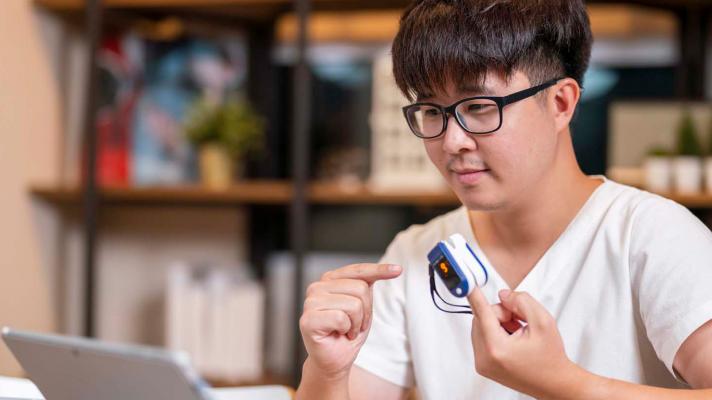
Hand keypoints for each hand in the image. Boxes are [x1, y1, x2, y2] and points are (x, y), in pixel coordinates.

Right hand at [299, 263, 401, 379]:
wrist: (335, 360)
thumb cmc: (348, 332)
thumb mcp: (364, 306)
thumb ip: (368, 285)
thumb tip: (391, 268)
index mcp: (330, 280)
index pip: (358, 270)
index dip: (379, 270)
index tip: (398, 270)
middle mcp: (317, 287)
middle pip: (360, 288)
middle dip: (366, 311)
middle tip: (355, 324)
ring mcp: (310, 302)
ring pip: (353, 304)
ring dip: (356, 323)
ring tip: (347, 330)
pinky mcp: (308, 319)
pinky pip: (341, 318)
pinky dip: (346, 330)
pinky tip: (338, 334)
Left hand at [467, 288, 582, 398]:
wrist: (553, 383)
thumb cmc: (550, 357)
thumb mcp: (543, 322)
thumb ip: (521, 302)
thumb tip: (503, 295)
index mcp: (497, 349)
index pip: (481, 313)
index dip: (474, 295)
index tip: (465, 284)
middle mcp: (484, 358)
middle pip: (482, 318)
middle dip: (501, 314)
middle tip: (520, 321)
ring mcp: (482, 364)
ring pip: (481, 326)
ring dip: (498, 323)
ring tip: (518, 333)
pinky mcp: (482, 365)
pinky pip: (482, 337)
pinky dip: (495, 333)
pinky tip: (512, 340)